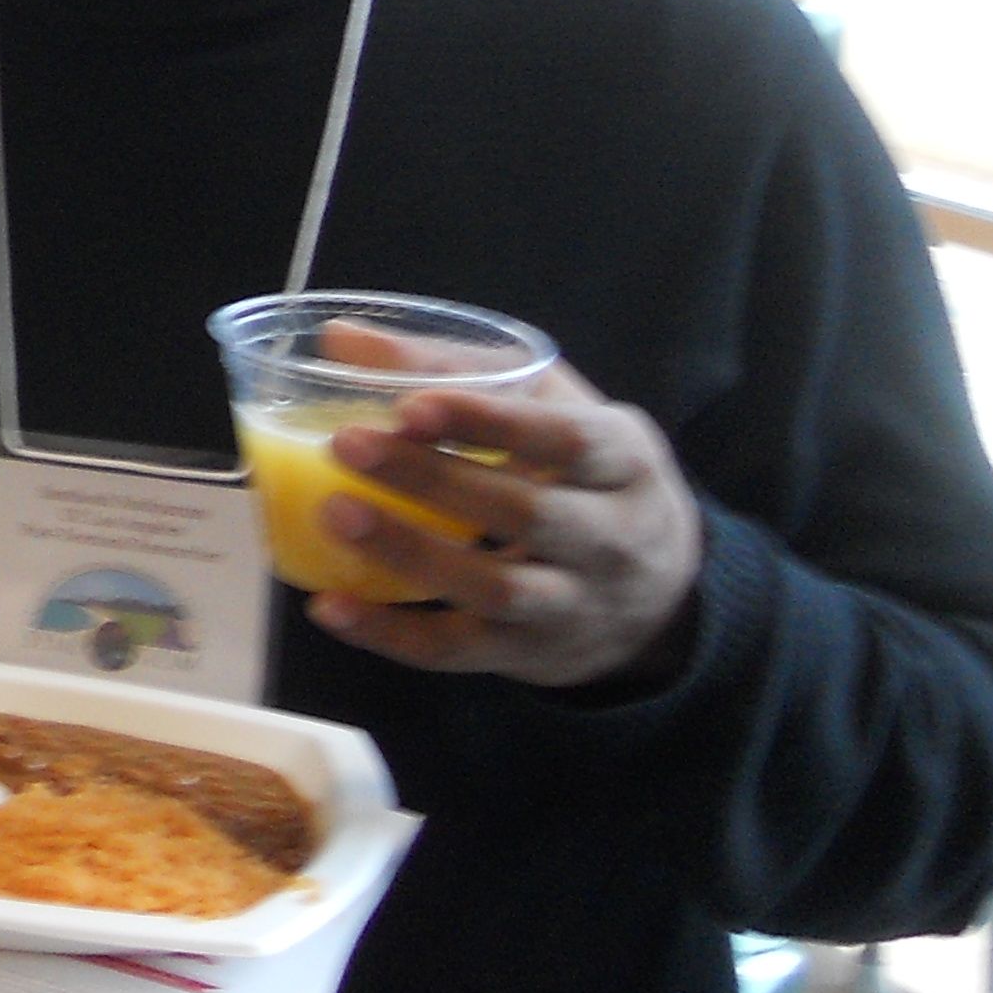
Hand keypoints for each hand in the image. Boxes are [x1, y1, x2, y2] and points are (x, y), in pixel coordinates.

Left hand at [302, 366, 705, 689]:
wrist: (661, 591)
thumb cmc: (582, 472)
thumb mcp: (550, 404)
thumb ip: (456, 367)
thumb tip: (339, 337)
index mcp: (623, 459)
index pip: (563, 440)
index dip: (487, 422)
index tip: (411, 406)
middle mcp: (611, 539)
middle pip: (524, 513)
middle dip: (432, 479)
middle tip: (345, 444)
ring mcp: (572, 605)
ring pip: (493, 589)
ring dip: (409, 554)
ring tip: (333, 514)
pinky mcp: (527, 656)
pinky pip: (455, 652)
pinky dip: (389, 635)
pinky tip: (331, 605)